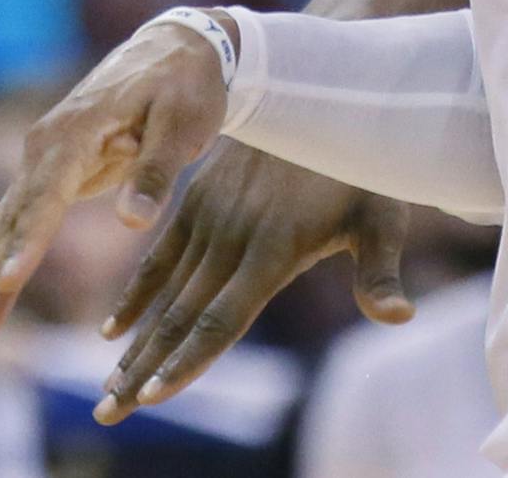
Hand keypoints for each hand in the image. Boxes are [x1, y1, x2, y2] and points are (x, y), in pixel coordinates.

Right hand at [0, 20, 230, 351]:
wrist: (179, 48)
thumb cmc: (187, 86)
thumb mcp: (185, 122)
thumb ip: (157, 170)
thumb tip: (132, 220)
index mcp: (76, 131)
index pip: (46, 195)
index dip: (28, 242)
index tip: (8, 284)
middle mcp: (45, 147)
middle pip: (11, 221)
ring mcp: (41, 160)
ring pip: (3, 227)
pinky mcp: (50, 173)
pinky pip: (15, 223)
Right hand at [94, 144, 413, 422]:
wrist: (325, 93)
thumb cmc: (361, 165)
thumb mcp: (380, 215)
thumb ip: (379, 272)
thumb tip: (400, 318)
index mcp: (274, 247)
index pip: (223, 318)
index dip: (189, 361)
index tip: (152, 399)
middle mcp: (232, 235)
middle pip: (181, 316)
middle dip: (143, 370)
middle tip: (107, 415)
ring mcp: (209, 215)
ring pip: (165, 293)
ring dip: (135, 344)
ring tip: (108, 393)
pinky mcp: (197, 197)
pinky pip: (159, 255)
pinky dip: (135, 294)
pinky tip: (112, 332)